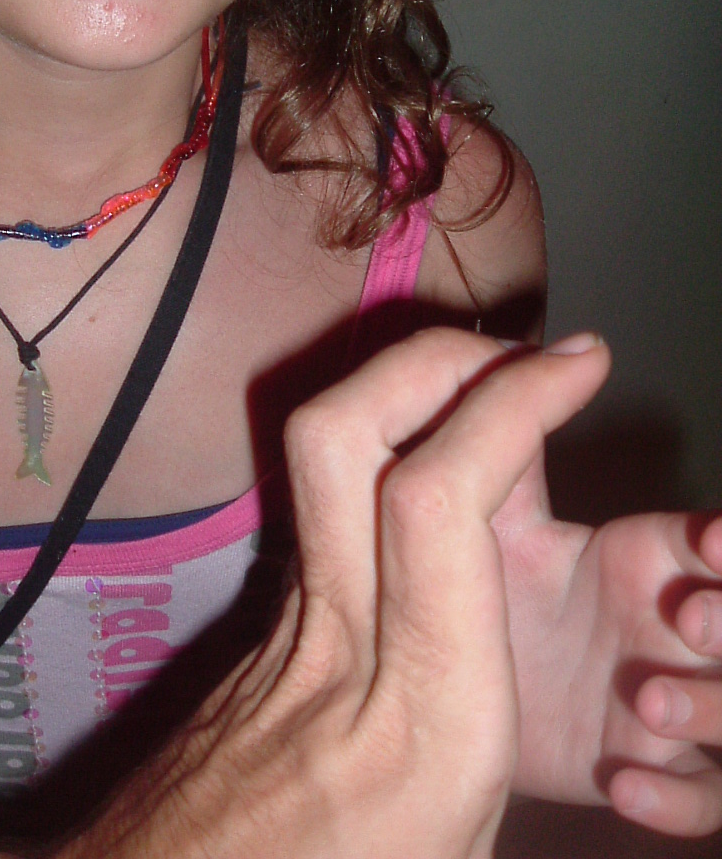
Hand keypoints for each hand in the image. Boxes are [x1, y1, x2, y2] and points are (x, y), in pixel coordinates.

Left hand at [48, 329, 607, 858]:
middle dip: (434, 360)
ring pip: (317, 450)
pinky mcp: (265, 615)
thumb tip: (617, 716)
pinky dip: (389, 433)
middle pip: (339, 438)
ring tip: (485, 380)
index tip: (576, 364)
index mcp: (419, 719)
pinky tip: (437, 450)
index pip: (434, 500)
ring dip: (407, 382)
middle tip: (516, 351)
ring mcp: (283, 618)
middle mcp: (336, 643)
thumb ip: (521, 750)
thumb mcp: (466, 844)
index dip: (509, 405)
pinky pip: (323, 488)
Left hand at [495, 396, 721, 834]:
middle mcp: (673, 626)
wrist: (454, 693)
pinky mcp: (647, 768)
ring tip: (657, 701)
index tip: (709, 542)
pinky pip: (700, 794)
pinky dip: (678, 795)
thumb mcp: (505, 514)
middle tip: (694, 614)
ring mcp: (671, 699)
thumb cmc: (491, 591)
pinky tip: (629, 784)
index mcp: (649, 558)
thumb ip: (515, 438)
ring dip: (716, 705)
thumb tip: (559, 354)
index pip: (714, 544)